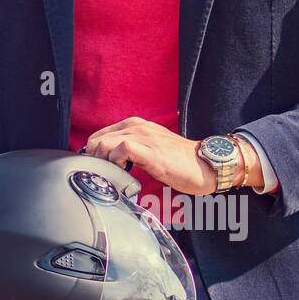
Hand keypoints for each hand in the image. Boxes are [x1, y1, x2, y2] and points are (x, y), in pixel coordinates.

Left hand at [83, 117, 216, 196]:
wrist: (206, 164)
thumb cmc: (179, 161)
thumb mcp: (149, 148)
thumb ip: (130, 149)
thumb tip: (109, 160)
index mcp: (135, 125)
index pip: (99, 135)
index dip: (93, 153)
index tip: (99, 168)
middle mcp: (137, 127)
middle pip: (97, 140)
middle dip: (95, 159)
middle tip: (106, 174)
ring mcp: (145, 138)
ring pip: (106, 143)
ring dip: (104, 162)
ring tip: (115, 174)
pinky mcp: (152, 152)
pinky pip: (123, 150)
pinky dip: (117, 162)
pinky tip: (125, 172)